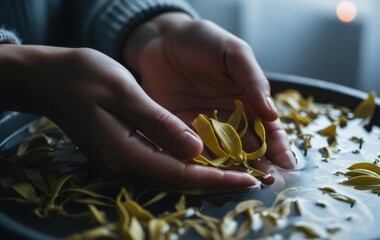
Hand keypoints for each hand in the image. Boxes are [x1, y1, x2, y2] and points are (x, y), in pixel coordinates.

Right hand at [0, 45, 257, 190]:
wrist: (48, 79)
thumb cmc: (83, 77)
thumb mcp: (124, 93)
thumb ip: (160, 124)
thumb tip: (196, 150)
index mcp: (125, 154)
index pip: (181, 174)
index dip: (218, 179)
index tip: (249, 179)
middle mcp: (125, 166)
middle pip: (180, 181)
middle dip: (219, 181)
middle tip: (254, 179)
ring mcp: (122, 162)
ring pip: (173, 175)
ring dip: (207, 174)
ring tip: (239, 171)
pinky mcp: (123, 153)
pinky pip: (162, 164)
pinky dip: (188, 163)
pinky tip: (207, 158)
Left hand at [124, 13, 296, 186]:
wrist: (160, 40)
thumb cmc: (203, 41)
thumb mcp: (234, 54)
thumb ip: (253, 80)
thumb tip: (272, 113)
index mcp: (249, 102)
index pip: (269, 129)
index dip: (280, 147)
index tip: (288, 164)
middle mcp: (230, 120)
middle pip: (250, 149)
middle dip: (262, 167)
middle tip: (270, 183)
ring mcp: (205, 129)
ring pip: (224, 156)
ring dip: (234, 171)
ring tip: (244, 184)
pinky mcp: (179, 132)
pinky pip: (193, 152)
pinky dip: (201, 165)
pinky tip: (210, 176)